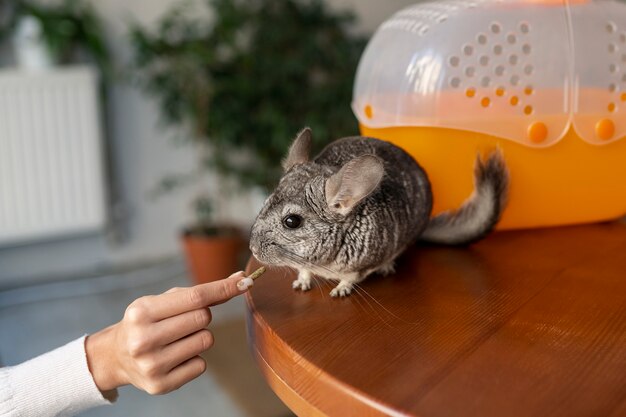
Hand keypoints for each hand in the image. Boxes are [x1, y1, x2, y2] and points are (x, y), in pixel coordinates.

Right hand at [85, 270, 249, 395]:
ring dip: (199, 336)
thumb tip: (239, 281)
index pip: (195, 297)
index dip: (223, 288)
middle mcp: (144, 339)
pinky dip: (193, 359)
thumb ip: (198, 293)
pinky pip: (201, 365)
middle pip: (203, 318)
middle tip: (182, 321)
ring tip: (176, 339)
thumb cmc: (145, 322)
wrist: (115, 356)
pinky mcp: (161, 385)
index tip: (245, 282)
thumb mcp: (161, 302)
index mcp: (142, 312)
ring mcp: (152, 365)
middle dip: (201, 315)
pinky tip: (174, 357)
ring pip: (206, 340)